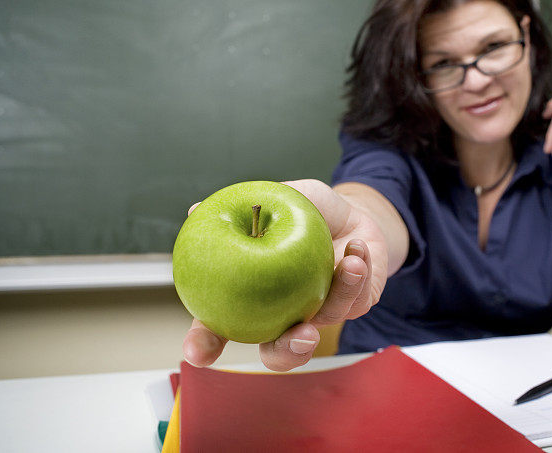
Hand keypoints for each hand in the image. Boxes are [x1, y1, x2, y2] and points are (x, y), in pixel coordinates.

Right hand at [181, 179, 388, 370]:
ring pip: (326, 324)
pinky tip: (356, 249)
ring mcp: (320, 314)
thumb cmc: (308, 210)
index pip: (220, 328)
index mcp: (253, 296)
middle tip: (301, 336)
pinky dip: (358, 272)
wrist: (353, 212)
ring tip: (348, 265)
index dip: (205, 344)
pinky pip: (356, 297)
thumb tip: (194, 210)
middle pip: (277, 352)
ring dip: (339, 295)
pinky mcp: (354, 306)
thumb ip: (247, 206)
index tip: (196, 353)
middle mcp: (283, 314)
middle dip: (286, 352)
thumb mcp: (279, 199)